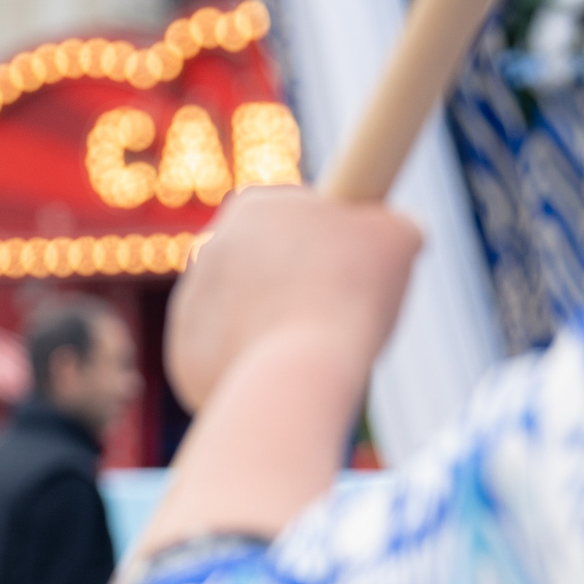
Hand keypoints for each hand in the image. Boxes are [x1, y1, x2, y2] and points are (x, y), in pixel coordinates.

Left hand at [164, 188, 422, 413]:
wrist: (293, 371)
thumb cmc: (348, 293)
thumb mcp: (397, 238)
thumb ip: (392, 225)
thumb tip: (400, 232)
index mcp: (252, 207)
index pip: (295, 212)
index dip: (329, 234)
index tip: (351, 257)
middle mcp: (208, 249)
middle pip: (267, 262)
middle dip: (298, 281)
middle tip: (340, 306)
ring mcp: (191, 306)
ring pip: (246, 312)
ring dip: (276, 325)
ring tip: (317, 346)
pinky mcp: (184, 357)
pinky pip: (229, 358)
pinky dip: (256, 366)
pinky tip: (287, 375)